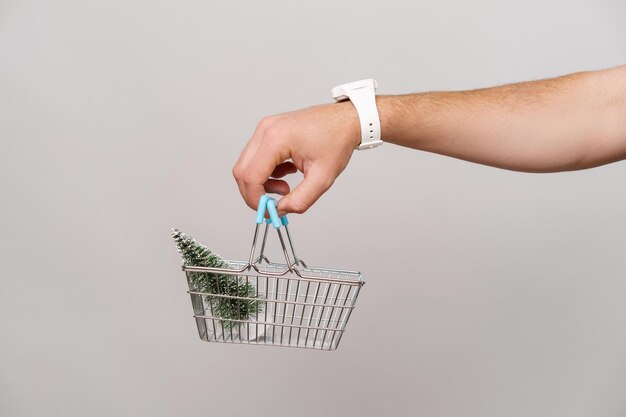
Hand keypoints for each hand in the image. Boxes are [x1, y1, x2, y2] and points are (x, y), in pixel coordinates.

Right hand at [233, 102, 359, 215]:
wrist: (346, 120)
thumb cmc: (337, 140)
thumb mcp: (322, 178)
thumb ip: (300, 200)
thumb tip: (281, 210)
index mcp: (276, 139)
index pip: (250, 176)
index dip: (255, 200)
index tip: (268, 211)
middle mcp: (266, 130)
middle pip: (242, 171)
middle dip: (255, 193)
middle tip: (273, 203)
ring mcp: (266, 128)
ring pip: (247, 164)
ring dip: (262, 182)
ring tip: (286, 187)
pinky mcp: (269, 130)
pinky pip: (256, 157)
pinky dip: (266, 172)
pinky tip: (287, 172)